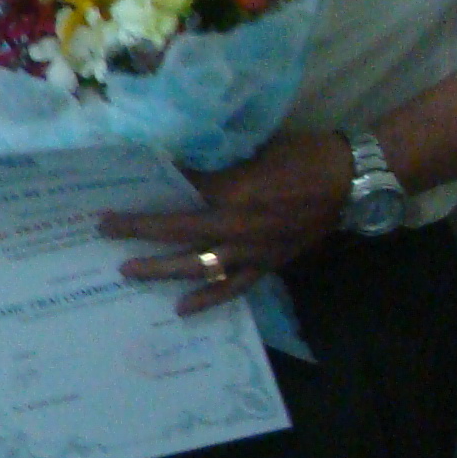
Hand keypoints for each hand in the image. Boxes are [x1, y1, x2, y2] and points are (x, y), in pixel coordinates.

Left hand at [98, 127, 352, 314]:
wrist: (351, 179)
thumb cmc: (302, 155)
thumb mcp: (254, 150)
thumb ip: (216, 164)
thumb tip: (175, 165)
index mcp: (235, 191)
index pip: (179, 194)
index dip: (149, 196)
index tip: (116, 197)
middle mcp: (240, 226)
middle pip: (179, 231)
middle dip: (140, 232)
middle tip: (105, 233)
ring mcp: (255, 250)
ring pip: (199, 265)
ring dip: (162, 269)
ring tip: (128, 272)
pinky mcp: (269, 265)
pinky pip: (234, 287)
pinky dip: (208, 299)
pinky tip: (182, 308)